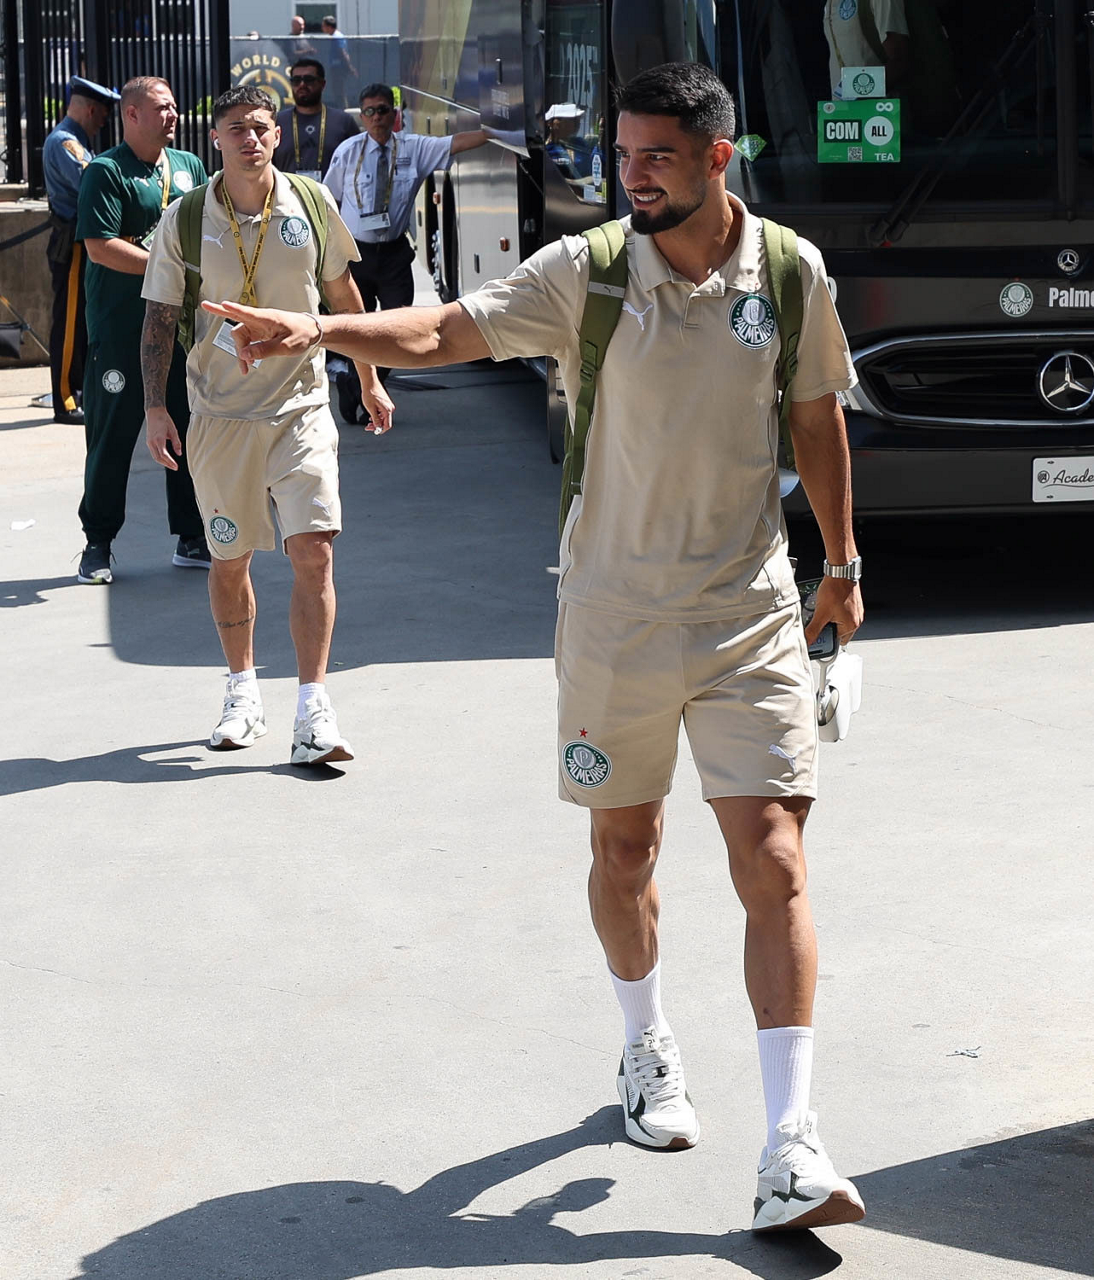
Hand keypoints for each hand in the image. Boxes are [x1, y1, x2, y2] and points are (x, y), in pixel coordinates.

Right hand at [146, 406, 181, 470]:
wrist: (154, 412)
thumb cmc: (164, 419)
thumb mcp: (173, 431)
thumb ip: (176, 443)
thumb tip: (179, 453)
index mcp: (158, 439)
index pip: (163, 454)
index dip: (170, 462)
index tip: (176, 466)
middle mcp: (152, 441)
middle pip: (158, 458)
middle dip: (166, 464)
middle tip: (174, 467)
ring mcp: (149, 442)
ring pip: (155, 456)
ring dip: (163, 462)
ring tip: (171, 464)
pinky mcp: (149, 441)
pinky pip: (154, 452)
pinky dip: (160, 457)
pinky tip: (166, 458)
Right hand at [201, 300, 315, 370]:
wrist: (311, 330)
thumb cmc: (301, 334)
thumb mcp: (285, 346)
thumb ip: (264, 350)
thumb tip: (244, 355)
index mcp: (266, 318)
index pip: (244, 312)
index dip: (230, 309)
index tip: (216, 304)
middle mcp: (259, 320)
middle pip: (239, 331)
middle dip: (237, 347)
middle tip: (243, 365)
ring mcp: (258, 326)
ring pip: (242, 338)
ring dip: (242, 352)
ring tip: (246, 368)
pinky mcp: (260, 332)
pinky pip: (248, 341)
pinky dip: (247, 351)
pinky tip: (249, 361)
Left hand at [359, 374, 394, 434]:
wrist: (370, 382)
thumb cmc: (370, 393)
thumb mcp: (371, 408)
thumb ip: (375, 419)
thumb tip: (378, 427)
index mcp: (387, 410)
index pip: (387, 425)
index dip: (381, 430)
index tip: (375, 432)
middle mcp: (390, 408)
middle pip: (385, 422)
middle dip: (377, 426)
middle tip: (368, 427)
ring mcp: (388, 405)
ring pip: (383, 417)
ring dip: (376, 421)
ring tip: (368, 422)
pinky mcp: (386, 403)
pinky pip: (383, 413)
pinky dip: (377, 416)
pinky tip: (371, 416)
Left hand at [805, 576, 862, 647]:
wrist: (840, 571)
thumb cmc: (835, 590)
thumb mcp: (820, 613)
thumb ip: (813, 630)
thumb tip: (807, 641)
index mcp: (851, 626)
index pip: (836, 641)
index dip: (825, 639)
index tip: (817, 637)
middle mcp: (856, 619)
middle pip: (838, 632)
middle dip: (827, 628)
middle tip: (818, 621)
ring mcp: (856, 611)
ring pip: (839, 621)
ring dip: (829, 619)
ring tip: (822, 610)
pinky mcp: (853, 603)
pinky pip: (842, 612)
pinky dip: (833, 610)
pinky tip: (827, 604)